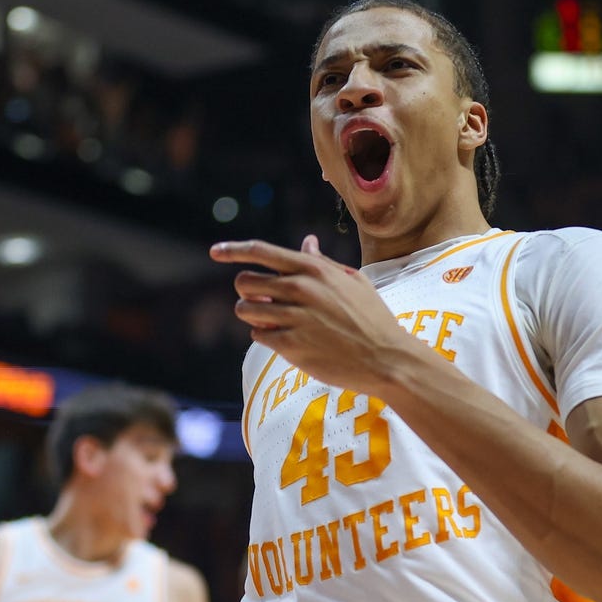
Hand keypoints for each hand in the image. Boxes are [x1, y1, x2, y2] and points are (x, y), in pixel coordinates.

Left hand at [209, 235, 410, 394]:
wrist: (387, 358)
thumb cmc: (373, 318)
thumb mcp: (353, 281)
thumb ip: (323, 263)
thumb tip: (307, 243)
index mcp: (314, 270)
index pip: (261, 252)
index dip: (233, 250)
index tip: (215, 252)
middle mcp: (301, 289)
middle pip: (244, 282)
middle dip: (248, 291)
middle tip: (264, 300)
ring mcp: (295, 318)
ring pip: (246, 309)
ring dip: (253, 315)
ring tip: (272, 320)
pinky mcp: (291, 346)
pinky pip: (257, 335)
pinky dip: (265, 336)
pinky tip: (284, 338)